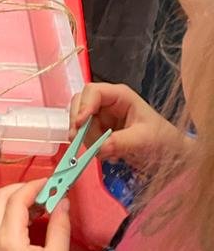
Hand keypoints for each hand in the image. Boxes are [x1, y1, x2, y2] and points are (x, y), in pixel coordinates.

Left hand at [0, 179, 69, 250]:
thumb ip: (60, 228)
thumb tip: (62, 202)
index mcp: (8, 240)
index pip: (17, 198)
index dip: (35, 186)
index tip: (50, 182)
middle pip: (1, 197)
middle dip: (22, 189)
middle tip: (43, 190)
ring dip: (15, 201)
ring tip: (39, 205)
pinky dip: (9, 215)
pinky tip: (27, 220)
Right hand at [69, 83, 190, 171]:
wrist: (172, 158)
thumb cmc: (163, 141)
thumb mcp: (144, 140)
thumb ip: (121, 142)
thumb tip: (100, 148)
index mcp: (119, 96)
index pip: (93, 92)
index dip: (83, 106)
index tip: (80, 125)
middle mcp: (107, 103)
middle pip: (80, 104)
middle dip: (79, 123)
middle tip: (78, 141)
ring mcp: (102, 117)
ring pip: (80, 122)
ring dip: (87, 139)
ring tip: (107, 154)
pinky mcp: (101, 132)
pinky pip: (86, 137)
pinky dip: (92, 147)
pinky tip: (109, 156)